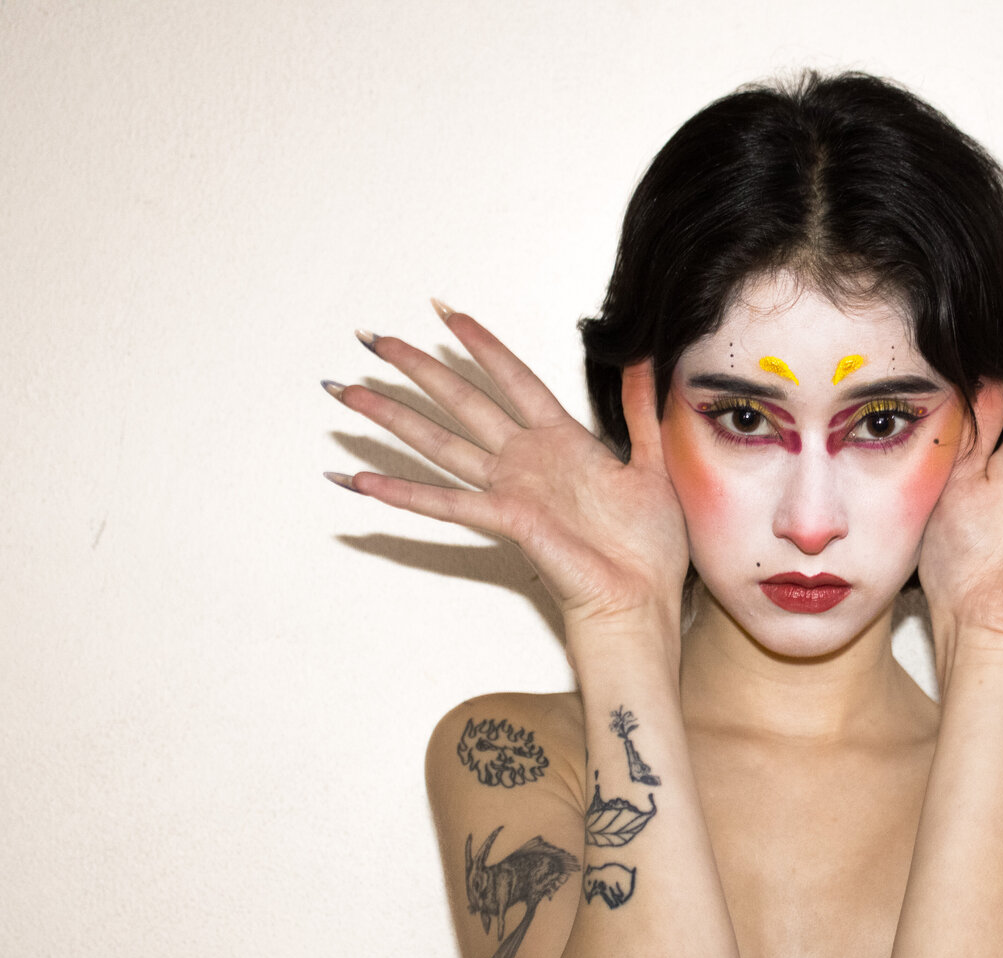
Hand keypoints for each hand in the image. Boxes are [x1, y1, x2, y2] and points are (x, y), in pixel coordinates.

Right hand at [323, 302, 688, 633]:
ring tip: (349, 393)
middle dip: (417, 369)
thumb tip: (641, 358)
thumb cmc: (649, 546)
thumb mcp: (653, 463)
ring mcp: (512, 490)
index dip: (481, 345)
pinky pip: (446, 503)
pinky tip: (361, 480)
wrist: (644, 600)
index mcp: (564, 442)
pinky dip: (402, 492)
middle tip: (376, 340)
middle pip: (462, 402)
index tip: (446, 312)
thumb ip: (639, 411)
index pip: (514, 379)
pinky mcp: (507, 520)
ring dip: (393, 418)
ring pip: (440, 443)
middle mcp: (528, 461)